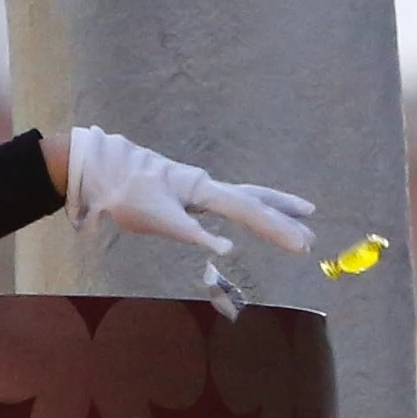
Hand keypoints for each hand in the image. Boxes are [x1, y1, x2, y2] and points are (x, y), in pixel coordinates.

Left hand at [56, 125, 316, 258]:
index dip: (277, 228)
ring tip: (305, 215)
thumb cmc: (129, 194)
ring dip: (276, 208)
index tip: (301, 245)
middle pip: (256, 200)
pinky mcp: (194, 194)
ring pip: (249, 197)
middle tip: (312, 238)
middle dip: (284, 219)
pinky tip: (258, 215)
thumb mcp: (157, 218)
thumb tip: (227, 247)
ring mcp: (203, 188)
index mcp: (204, 190)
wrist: (105, 170)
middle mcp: (209, 186)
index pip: (249, 211)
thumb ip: (192, 232)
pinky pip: (233, 202)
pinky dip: (254, 208)